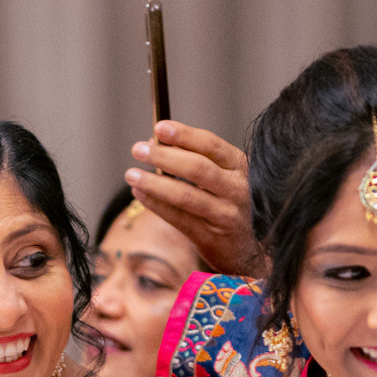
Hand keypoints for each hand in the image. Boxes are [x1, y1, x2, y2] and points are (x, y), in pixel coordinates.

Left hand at [126, 121, 260, 275]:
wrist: (245, 249)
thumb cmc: (226, 204)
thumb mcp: (222, 177)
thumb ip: (195, 159)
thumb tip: (155, 141)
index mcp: (240, 167)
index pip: (211, 145)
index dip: (184, 135)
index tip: (159, 127)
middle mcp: (238, 189)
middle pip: (197, 168)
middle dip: (164, 156)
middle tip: (138, 149)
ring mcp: (226, 214)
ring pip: (186, 195)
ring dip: (155, 183)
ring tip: (131, 174)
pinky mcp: (212, 237)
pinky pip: (178, 218)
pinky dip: (156, 205)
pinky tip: (139, 194)